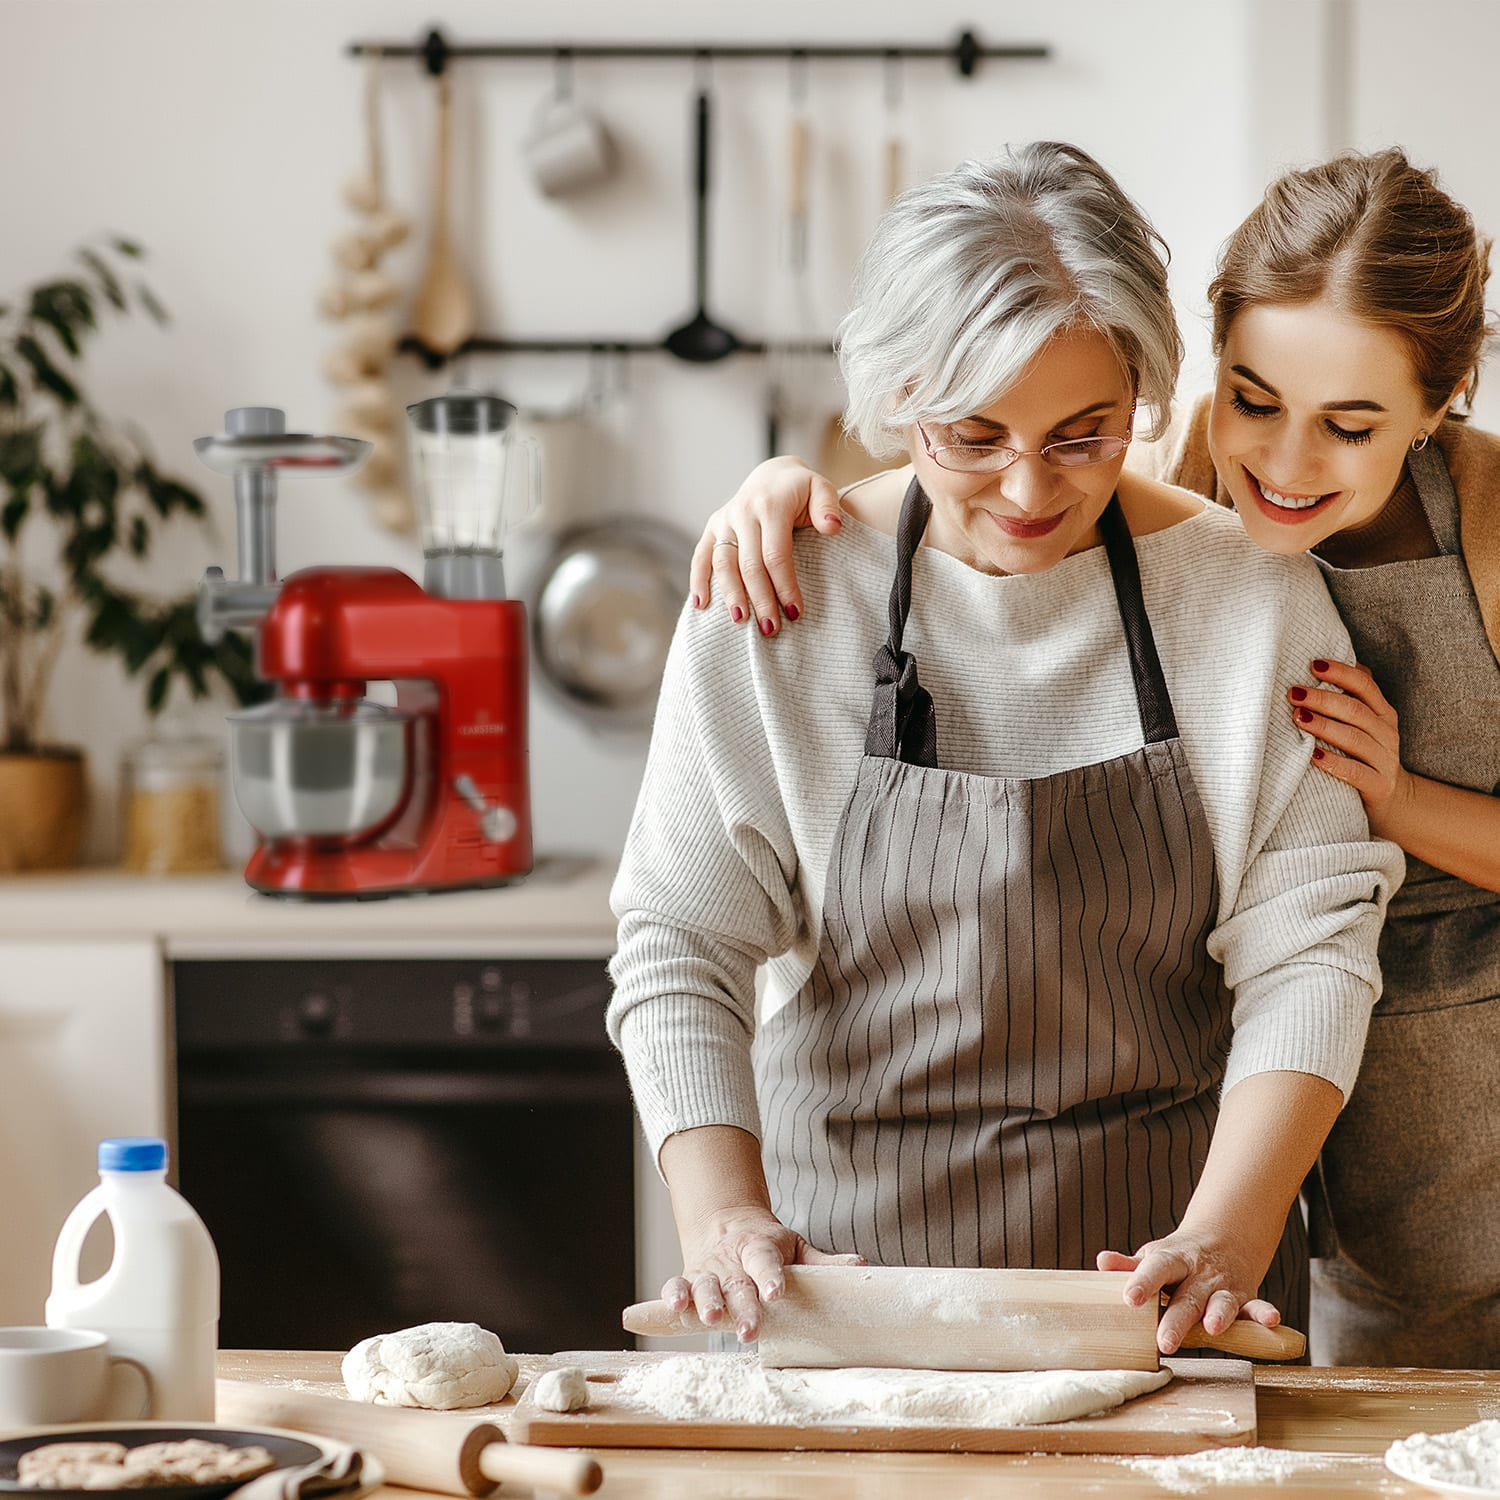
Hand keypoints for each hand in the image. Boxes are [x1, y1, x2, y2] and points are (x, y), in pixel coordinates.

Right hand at [664, 1206, 863, 1342]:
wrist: (726, 1225)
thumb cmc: (768, 1246)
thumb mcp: (795, 1247)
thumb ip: (822, 1262)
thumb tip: (861, 1266)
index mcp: (760, 1248)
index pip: (766, 1261)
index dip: (770, 1276)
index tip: (776, 1293)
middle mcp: (732, 1260)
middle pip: (736, 1283)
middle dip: (741, 1307)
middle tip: (749, 1331)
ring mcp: (709, 1270)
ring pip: (705, 1285)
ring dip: (706, 1302)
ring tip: (710, 1320)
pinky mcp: (689, 1279)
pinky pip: (676, 1285)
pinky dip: (672, 1296)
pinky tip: (674, 1308)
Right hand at [688, 456, 842, 633]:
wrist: (773, 474)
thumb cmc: (801, 491)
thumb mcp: (821, 489)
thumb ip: (828, 508)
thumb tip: (832, 528)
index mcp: (770, 506)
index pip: (775, 554)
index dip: (784, 586)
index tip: (794, 613)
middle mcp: (743, 512)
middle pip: (749, 565)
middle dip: (760, 599)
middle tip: (771, 629)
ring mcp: (724, 520)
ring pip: (723, 563)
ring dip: (731, 595)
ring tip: (740, 622)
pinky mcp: (712, 527)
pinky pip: (701, 556)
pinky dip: (698, 580)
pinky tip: (701, 605)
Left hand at [1096, 1232, 1283, 1355]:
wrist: (1223, 1238)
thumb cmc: (1177, 1258)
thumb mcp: (1154, 1256)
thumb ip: (1130, 1265)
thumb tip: (1101, 1262)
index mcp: (1172, 1260)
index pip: (1155, 1269)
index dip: (1143, 1282)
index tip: (1129, 1299)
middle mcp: (1199, 1274)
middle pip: (1186, 1296)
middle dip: (1176, 1320)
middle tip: (1164, 1342)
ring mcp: (1223, 1286)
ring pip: (1222, 1302)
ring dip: (1219, 1314)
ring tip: (1213, 1328)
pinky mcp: (1246, 1299)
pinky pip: (1256, 1307)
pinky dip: (1264, 1314)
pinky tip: (1271, 1321)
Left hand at [1290, 657, 1411, 830]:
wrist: (1394, 800)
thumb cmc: (1365, 754)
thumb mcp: (1365, 724)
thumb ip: (1352, 697)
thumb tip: (1323, 664)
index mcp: (1382, 713)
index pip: (1365, 685)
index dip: (1341, 673)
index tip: (1313, 664)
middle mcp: (1386, 733)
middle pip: (1355, 711)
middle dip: (1323, 699)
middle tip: (1294, 693)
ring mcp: (1385, 760)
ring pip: (1355, 739)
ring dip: (1325, 726)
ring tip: (1298, 718)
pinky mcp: (1379, 786)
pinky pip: (1355, 772)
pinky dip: (1334, 763)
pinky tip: (1313, 756)